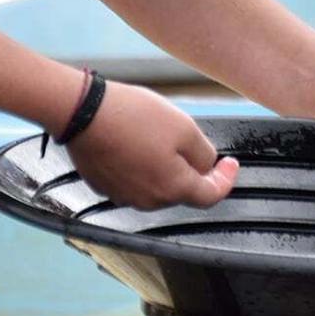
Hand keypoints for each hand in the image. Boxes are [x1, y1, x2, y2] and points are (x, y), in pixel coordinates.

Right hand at [66, 81, 238, 208]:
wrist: (83, 114)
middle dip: (192, 168)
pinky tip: (135, 141)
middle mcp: (149, 201)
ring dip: (165, 166)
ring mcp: (124, 196)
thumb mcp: (184, 127)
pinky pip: (133, 180)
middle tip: (190, 139)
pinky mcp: (105, 186)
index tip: (231, 164)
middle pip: (182, 190)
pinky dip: (141, 166)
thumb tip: (207, 166)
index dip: (226, 179)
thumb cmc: (133, 118)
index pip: (211, 196)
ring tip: (156, 134)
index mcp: (173, 188)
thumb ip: (203, 153)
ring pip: (157, 185)